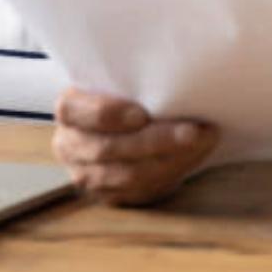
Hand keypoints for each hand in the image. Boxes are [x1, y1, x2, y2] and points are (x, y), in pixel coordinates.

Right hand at [52, 87, 218, 205]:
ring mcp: (87, 174)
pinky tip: (194, 157)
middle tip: (193, 131)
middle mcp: (70, 145)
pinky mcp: (109, 195)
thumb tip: (177, 76)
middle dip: (157, 140)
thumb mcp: (119, 76)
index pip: (83, 113)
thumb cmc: (122, 88)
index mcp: (69, 109)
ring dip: (171, 160)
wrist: (116, 118)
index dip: (112, 114)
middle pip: (111, 148)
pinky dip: (172, 174)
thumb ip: (136, 77)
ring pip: (129, 175)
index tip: (143, 113)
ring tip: (203, 142)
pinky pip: (141, 192)